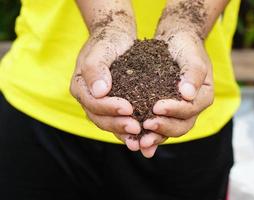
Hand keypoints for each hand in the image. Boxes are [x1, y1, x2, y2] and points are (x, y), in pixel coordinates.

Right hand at [70, 12, 141, 150]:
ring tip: (140, 140)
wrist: (116, 36)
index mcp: (80, 86)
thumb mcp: (102, 49)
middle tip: (136, 127)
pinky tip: (142, 136)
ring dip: (123, 132)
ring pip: (108, 123)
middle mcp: (88, 98)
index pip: (93, 103)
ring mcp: (100, 104)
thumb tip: (99, 91)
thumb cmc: (108, 40)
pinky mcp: (113, 106)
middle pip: (99, 118)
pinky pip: (118, 121)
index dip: (109, 108)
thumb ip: (96, 69)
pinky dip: (128, 130)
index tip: (128, 109)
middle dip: (117, 124)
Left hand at [141, 31, 213, 147]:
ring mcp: (179, 111)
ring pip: (170, 129)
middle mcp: (193, 107)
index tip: (157, 107)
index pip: (191, 109)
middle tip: (146, 126)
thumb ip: (193, 73)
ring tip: (140, 142)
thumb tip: (188, 94)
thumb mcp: (191, 55)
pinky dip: (149, 134)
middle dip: (164, 127)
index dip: (174, 110)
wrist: (176, 40)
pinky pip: (159, 125)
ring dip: (155, 137)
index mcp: (203, 96)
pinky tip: (135, 140)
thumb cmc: (185, 46)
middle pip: (182, 125)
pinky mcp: (166, 111)